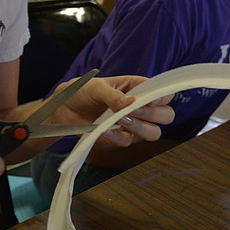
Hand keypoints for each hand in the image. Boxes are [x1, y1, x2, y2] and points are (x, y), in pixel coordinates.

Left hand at [47, 75, 174, 146]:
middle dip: (154, 114)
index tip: (151, 99)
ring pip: (153, 132)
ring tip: (121, 119)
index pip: (162, 92)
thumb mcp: (95, 87)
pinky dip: (117, 136)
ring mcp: (132, 124)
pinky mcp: (119, 138)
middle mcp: (139, 107)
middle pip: (165, 115)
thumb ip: (112, 94)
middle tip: (135, 110)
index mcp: (137, 87)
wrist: (63, 110)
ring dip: (139, 127)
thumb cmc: (82, 92)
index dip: (162, 96)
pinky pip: (127, 142)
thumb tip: (130, 103)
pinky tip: (106, 129)